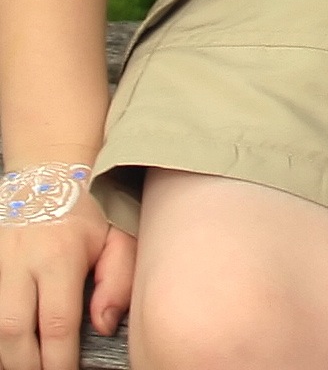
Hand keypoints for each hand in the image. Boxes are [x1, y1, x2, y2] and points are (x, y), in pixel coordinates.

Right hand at [0, 197, 133, 369]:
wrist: (47, 175)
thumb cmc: (86, 211)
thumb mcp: (117, 234)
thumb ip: (118, 279)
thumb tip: (104, 325)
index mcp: (59, 255)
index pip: (57, 324)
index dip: (60, 361)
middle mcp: (20, 261)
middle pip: (13, 333)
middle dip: (27, 365)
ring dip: (9, 353)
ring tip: (29, 362)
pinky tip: (13, 345)